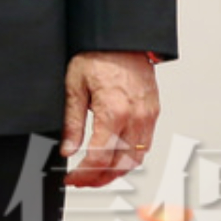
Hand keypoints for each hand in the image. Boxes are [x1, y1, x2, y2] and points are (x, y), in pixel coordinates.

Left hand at [61, 51, 158, 187]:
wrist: (122, 38)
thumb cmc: (97, 56)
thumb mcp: (75, 86)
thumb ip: (72, 122)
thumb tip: (68, 149)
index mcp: (113, 112)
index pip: (99, 158)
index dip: (83, 174)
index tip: (71, 178)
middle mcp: (135, 118)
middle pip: (120, 165)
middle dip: (99, 179)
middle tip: (81, 181)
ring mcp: (148, 117)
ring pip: (136, 160)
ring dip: (116, 173)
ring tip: (96, 175)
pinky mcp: (153, 114)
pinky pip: (145, 146)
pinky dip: (130, 159)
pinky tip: (116, 159)